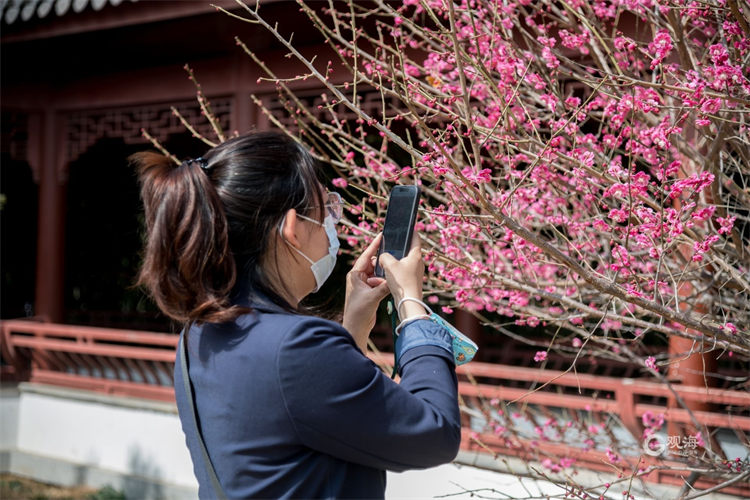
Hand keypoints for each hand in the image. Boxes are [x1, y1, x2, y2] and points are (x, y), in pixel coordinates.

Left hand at [343, 233, 389, 352]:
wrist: (356, 327)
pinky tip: (393, 282)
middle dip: (383, 262)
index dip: (374, 246)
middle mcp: (359, 278)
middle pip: (373, 264)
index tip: (381, 236)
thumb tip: (394, 280)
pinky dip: (386, 282)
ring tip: (394, 271)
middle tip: (394, 255)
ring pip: (378, 273)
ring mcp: (365, 284)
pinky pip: (380, 282)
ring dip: (385, 274)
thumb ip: (384, 287)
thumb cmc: (359, 312)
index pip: (365, 256)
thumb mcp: (372, 297)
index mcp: (355, 275)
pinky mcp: (370, 291)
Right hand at [377, 231, 426, 319]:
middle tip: (391, 244)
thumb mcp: (389, 265)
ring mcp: (417, 271)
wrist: (408, 302)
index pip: (415, 237)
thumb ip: (384, 256)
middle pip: (410, 249)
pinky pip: (404, 270)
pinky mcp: (413, 280)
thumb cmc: (401, 282)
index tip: (406, 226)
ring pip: (406, 260)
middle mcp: (419, 262)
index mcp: (416, 254)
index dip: (410, 230)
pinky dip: (397, 268)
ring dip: (397, 259)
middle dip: (400, 246)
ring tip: (386, 259)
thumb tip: (383, 257)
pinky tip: (389, 272)